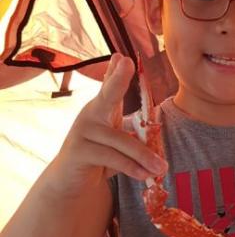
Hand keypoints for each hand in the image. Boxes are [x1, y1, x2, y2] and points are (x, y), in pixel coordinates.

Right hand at [50, 54, 166, 197]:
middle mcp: (89, 114)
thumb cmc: (98, 154)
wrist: (71, 180)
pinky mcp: (78, 152)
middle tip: (127, 62)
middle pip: (107, 95)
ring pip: (121, 141)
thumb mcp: (114, 135)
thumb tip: (138, 107)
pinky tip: (144, 176)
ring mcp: (81, 132)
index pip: (110, 86)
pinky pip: (112, 158)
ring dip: (144, 156)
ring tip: (162, 168)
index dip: (117, 71)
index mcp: (101, 107)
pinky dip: (131, 168)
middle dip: (117, 79)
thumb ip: (126, 122)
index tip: (123, 56)